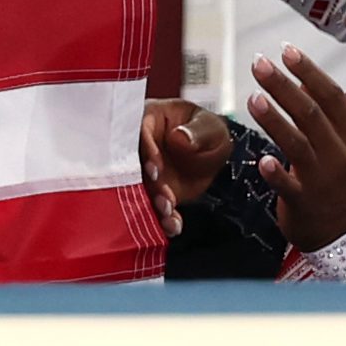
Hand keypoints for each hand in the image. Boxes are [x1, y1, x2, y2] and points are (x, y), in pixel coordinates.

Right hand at [139, 98, 232, 237]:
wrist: (211, 155)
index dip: (147, 152)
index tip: (156, 170)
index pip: (140, 133)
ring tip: (169, 215)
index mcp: (149, 119)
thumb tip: (178, 138)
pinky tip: (172, 225)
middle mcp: (138, 146)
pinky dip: (161, 218)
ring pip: (139, 189)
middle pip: (133, 165)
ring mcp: (142, 172)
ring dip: (152, 205)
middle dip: (148, 185)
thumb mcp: (211, 127)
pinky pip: (150, 206)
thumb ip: (197, 131)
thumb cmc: (208, 132)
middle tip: (165, 200)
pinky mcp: (149, 192)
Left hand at [247, 44, 345, 252]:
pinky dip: (276, 172)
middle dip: (283, 85)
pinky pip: (288, 185)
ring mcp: (323, 180)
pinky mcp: (303, 203)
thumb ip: (325, 116)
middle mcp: (341, 155)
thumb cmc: (338, 179)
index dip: (309, 71)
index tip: (286, 50)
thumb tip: (300, 78)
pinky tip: (261, 160)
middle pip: (311, 113)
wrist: (343, 234)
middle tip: (258, 63)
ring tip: (252, 97)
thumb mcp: (343, 145)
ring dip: (274, 120)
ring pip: (297, 144)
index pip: (332, 96)